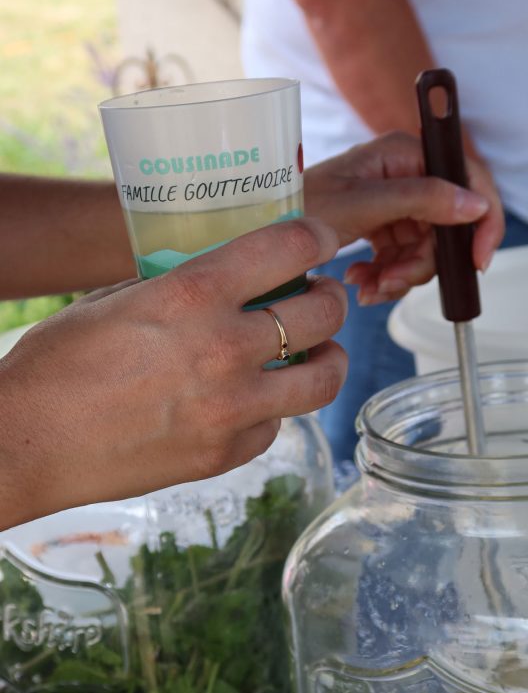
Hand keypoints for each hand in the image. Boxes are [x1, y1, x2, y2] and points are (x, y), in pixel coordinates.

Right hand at [0, 218, 347, 529]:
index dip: (317, 238)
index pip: (288, 248)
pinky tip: (257, 400)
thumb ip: (176, 288)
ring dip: (330, 359)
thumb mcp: (114, 300)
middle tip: (322, 296)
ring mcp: (231, 408)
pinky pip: (276, 425)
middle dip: (331, 298)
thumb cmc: (57, 364)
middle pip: (322, 314)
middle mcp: (224, 348)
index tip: (323, 240)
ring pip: (323, 379)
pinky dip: (274, 410)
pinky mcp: (225, 454)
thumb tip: (219, 280)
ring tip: (322, 352)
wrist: (28, 443)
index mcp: (192, 295)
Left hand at [303, 131, 504, 303]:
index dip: (482, 221)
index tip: (478, 260)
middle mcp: (407, 173)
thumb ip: (420, 199)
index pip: (470, 180)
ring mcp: (396, 201)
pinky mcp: (383, 225)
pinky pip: (404, 257)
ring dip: (401, 275)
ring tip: (368, 285)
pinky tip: (362, 281)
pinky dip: (387, 275)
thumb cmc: (300, 204)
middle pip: (447, 226)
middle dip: (422, 262)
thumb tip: (475, 204)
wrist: (264, 227)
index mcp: (407, 153)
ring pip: (427, 249)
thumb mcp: (362, 204)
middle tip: (392, 281)